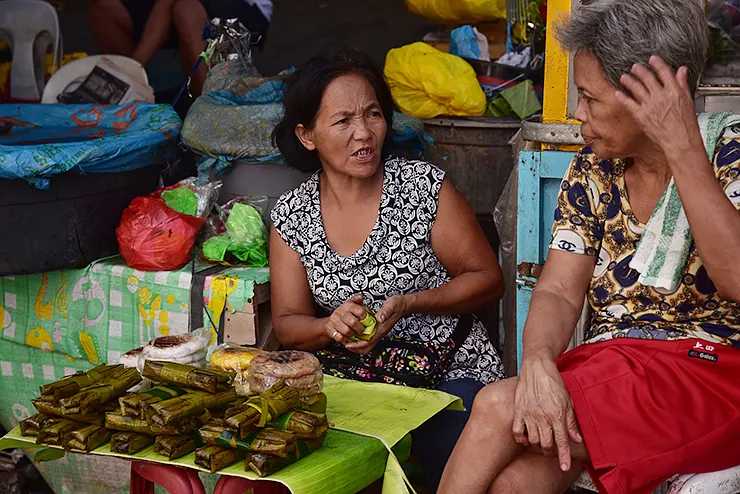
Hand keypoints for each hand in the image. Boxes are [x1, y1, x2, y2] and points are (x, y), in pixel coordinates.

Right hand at [325, 294, 365, 345]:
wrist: (331, 321)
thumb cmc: (346, 313)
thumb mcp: (352, 304)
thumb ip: (358, 300)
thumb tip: (360, 297)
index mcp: (348, 305)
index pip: (360, 311)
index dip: (365, 317)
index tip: (366, 320)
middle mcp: (340, 312)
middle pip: (353, 322)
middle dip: (360, 329)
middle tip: (362, 330)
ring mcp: (334, 321)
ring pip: (347, 331)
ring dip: (353, 335)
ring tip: (355, 334)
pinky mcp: (330, 329)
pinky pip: (339, 337)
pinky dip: (345, 339)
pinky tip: (348, 337)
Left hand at [345, 294, 408, 353]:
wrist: (403, 305)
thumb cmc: (397, 305)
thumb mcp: (391, 305)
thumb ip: (385, 312)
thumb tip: (379, 318)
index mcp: (382, 329)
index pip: (368, 342)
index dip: (357, 345)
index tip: (348, 345)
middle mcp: (380, 332)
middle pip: (367, 347)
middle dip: (355, 348)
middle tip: (346, 345)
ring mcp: (378, 332)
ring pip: (367, 344)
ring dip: (357, 344)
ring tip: (348, 341)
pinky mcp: (377, 329)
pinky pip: (368, 338)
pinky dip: (360, 339)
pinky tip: (354, 334)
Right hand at [512, 355, 581, 471]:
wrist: (537, 367)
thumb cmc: (553, 381)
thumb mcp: (568, 400)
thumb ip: (571, 421)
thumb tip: (577, 438)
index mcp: (557, 414)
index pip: (561, 441)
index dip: (563, 456)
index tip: (564, 466)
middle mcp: (543, 417)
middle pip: (545, 445)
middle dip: (550, 450)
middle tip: (552, 447)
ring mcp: (529, 414)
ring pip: (532, 440)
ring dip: (537, 444)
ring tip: (541, 439)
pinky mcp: (518, 411)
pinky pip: (517, 432)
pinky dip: (521, 438)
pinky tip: (526, 436)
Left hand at [615, 56, 703, 160]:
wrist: (680, 140)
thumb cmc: (686, 124)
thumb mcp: (688, 100)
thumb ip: (682, 84)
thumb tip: (681, 70)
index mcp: (674, 91)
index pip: (664, 72)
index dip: (657, 63)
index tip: (651, 59)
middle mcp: (661, 96)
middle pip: (648, 78)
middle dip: (639, 70)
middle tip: (634, 67)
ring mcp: (650, 105)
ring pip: (636, 88)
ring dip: (629, 80)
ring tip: (624, 76)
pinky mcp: (641, 115)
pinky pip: (629, 103)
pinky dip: (622, 97)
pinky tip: (618, 93)